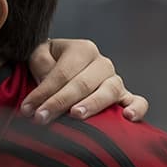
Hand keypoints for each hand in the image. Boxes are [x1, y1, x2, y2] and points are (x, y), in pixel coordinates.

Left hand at [23, 38, 148, 124]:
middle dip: (59, 102)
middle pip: (82, 84)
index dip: (43, 92)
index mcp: (83, 49)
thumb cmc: (50, 62)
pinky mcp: (125, 96)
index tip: (27, 109)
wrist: (64, 63)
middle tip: (41, 117)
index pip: (62, 73)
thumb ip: (42, 66)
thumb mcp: (40, 56)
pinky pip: (138, 101)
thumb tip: (46, 87)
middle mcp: (102, 63)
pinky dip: (136, 109)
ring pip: (108, 92)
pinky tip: (127, 117)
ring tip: (75, 115)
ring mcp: (116, 80)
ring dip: (91, 105)